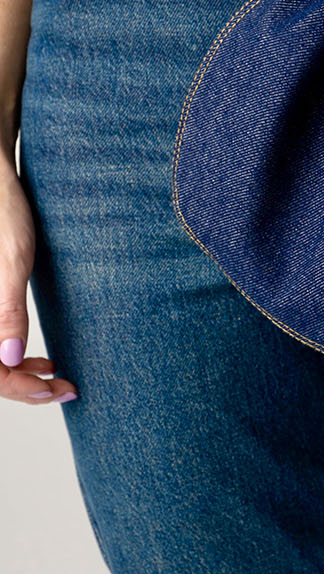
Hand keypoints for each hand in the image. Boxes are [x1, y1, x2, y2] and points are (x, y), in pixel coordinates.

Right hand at [0, 157, 76, 405]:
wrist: (0, 183)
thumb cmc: (5, 215)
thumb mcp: (13, 262)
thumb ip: (7, 312)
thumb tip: (11, 359)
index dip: (21, 389)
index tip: (57, 389)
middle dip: (24, 388)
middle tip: (67, 389)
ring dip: (21, 376)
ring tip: (56, 376)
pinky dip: (16, 358)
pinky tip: (41, 358)